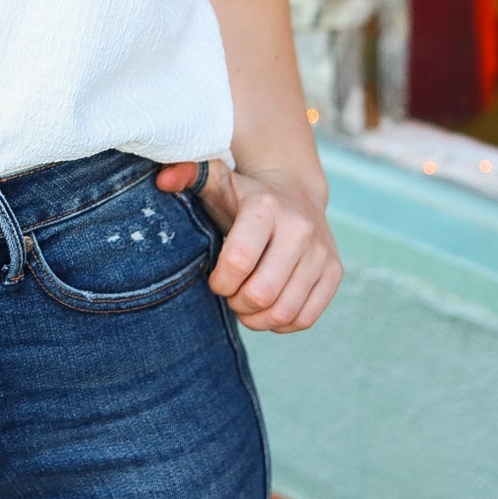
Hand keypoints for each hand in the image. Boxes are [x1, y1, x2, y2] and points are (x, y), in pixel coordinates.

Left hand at [155, 159, 341, 332]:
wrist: (295, 192)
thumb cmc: (244, 196)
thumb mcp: (217, 182)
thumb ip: (187, 174)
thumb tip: (163, 180)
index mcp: (266, 207)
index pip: (238, 261)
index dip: (220, 281)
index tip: (215, 279)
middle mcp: (300, 228)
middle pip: (261, 293)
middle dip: (237, 303)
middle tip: (230, 295)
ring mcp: (321, 251)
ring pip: (285, 312)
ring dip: (257, 319)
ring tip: (245, 305)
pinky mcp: (334, 271)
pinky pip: (306, 318)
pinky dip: (282, 324)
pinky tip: (268, 309)